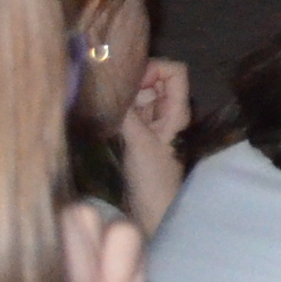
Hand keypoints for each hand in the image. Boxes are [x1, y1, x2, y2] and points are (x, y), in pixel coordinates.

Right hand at [117, 57, 189, 232]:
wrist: (151, 213)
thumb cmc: (152, 180)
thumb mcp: (139, 143)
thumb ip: (128, 114)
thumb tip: (110, 87)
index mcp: (177, 111)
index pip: (175, 72)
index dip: (155, 68)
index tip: (132, 81)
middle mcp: (167, 113)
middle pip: (155, 80)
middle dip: (134, 80)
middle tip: (110, 92)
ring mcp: (153, 125)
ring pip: (141, 96)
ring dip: (124, 95)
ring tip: (104, 102)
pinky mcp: (139, 136)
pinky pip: (131, 113)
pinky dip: (119, 110)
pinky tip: (103, 115)